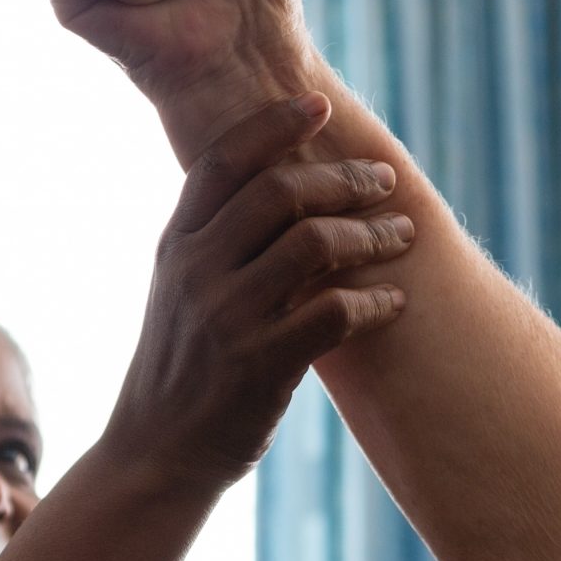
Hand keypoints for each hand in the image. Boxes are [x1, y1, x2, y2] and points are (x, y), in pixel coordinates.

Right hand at [103, 93, 410, 491]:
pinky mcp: (259, 365)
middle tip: (385, 181)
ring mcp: (226, 317)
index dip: (273, 124)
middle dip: (344, 178)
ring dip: (371, 235)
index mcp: (176, 244)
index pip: (224, 160)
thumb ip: (220, 243)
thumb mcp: (182, 293)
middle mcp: (195, 271)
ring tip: (403, 237)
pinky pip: (334, 314)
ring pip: (314, 245)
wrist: (156, 455)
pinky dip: (374, 302)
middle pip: (280, 192)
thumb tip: (285, 190)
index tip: (319, 105)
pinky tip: (394, 303)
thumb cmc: (184, 370)